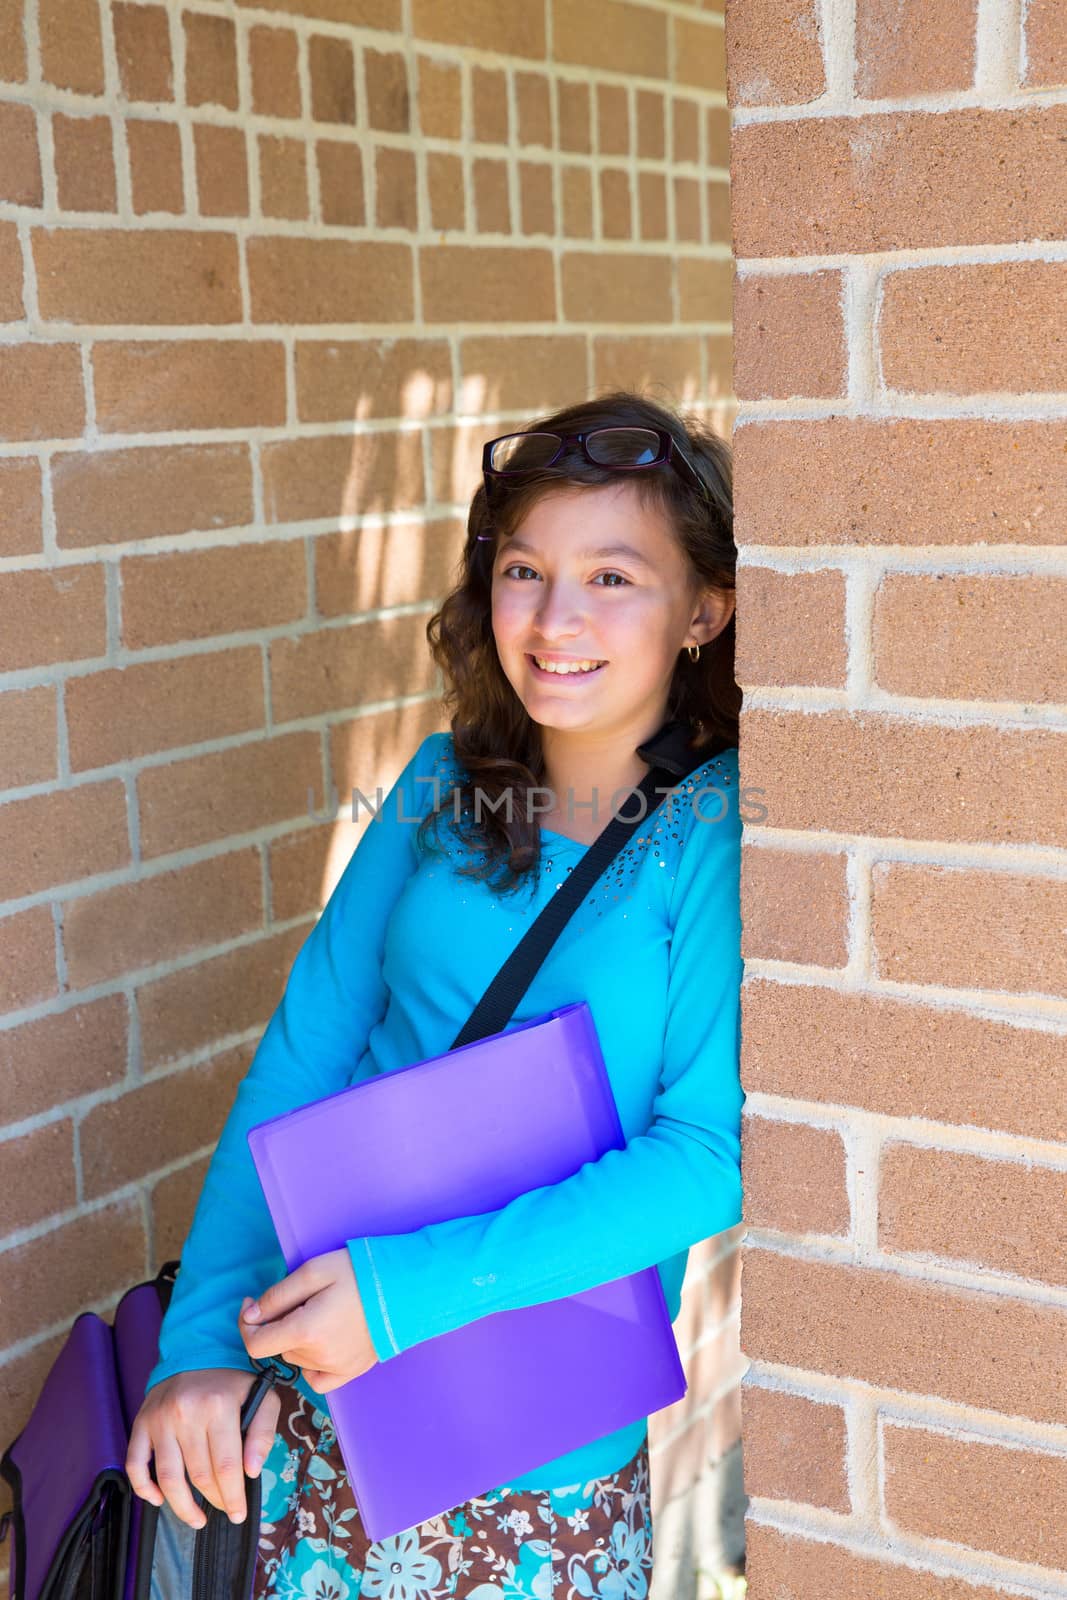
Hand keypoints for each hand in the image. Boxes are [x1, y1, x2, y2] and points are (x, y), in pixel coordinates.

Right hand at [126, 1368, 280, 1529]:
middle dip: (214, 1501)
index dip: (233, 1496)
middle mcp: (186, 1413)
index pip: (226, 1466)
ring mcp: (160, 1419)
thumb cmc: (232, 1381)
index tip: (239, 1514)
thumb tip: (251, 1472)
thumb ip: (263, 1433)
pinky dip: (144, 1488)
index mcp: (219, 1405)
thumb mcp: (263, 1396)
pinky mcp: (142, 1423)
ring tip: (196, 1519)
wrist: (196, 1352)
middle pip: (198, 1475)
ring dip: (181, 1506)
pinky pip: (135, 1464)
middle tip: (224, 1511)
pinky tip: (159, 1499)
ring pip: (167, 1477)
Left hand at [239, 1247, 378, 1392]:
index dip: (247, 1324)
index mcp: (306, 1330)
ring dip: (298, 1339)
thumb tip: (250, 1316)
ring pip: (297, 1358)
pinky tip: (323, 1341)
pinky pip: (316, 1377)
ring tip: (322, 1311)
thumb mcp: (313, 1271)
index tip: (252, 1305)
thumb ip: (277, 1295)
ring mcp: (336, 1368)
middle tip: (303, 1298)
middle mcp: (319, 1356)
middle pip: (279, 1347)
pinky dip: (312, 1362)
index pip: (256, 1344)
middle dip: (280, 1324)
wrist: (406, 1286)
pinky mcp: (351, 1372)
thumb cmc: (360, 1272)